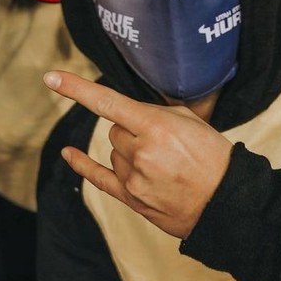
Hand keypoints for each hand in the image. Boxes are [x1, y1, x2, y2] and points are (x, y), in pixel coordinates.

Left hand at [43, 70, 231, 238]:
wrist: (229, 203)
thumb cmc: (213, 156)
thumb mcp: (189, 121)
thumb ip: (154, 112)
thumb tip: (127, 112)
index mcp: (156, 127)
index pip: (107, 102)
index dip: (76, 89)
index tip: (51, 78)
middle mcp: (140, 153)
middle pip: (114, 131)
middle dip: (132, 131)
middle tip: (164, 144)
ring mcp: (134, 179)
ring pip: (114, 152)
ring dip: (130, 152)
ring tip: (163, 165)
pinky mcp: (132, 200)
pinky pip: (99, 179)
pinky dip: (82, 164)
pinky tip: (68, 152)